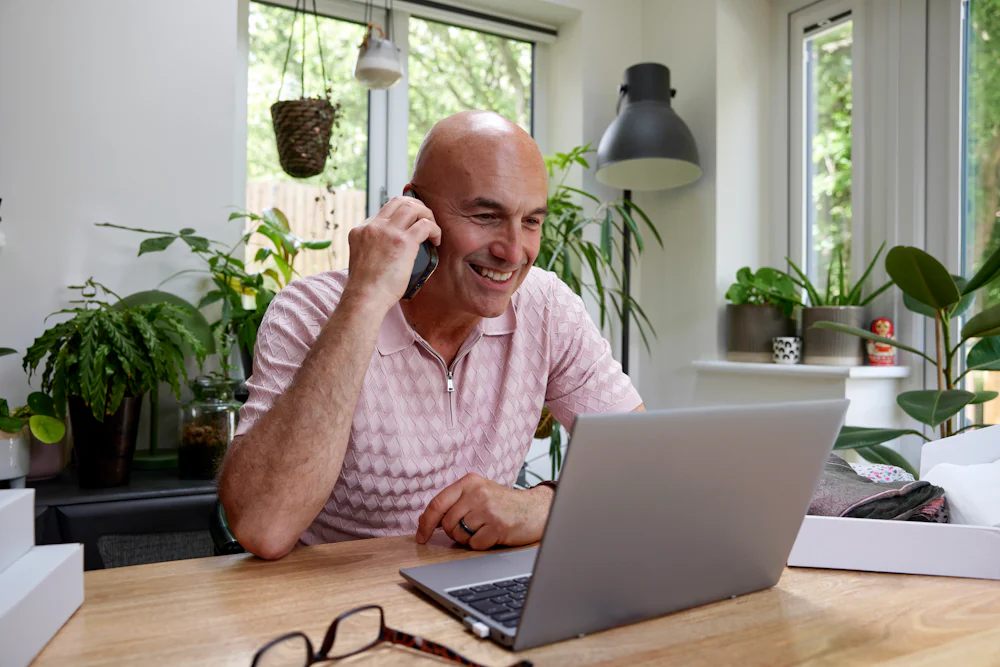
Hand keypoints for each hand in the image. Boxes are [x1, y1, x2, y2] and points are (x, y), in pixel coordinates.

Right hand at [344, 195, 441, 310]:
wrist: (364, 297)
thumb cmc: (365, 288)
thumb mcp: (361, 260)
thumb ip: (372, 249)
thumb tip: (389, 250)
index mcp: (360, 230)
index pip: (384, 211)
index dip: (401, 215)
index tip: (410, 226)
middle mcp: (373, 226)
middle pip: (399, 201)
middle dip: (416, 206)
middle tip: (425, 219)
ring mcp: (388, 232)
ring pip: (413, 207)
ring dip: (427, 215)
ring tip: (433, 228)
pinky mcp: (404, 242)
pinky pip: (425, 225)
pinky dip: (435, 230)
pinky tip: (436, 240)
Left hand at [416, 473, 553, 549]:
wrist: (535, 509)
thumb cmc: (503, 503)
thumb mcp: (478, 493)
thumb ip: (454, 502)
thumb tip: (425, 521)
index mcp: (470, 481)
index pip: (437, 503)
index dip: (425, 523)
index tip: (422, 536)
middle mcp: (478, 492)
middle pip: (447, 523)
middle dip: (454, 532)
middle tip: (470, 528)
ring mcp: (489, 509)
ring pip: (460, 535)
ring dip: (468, 538)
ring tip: (483, 528)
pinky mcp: (498, 526)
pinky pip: (475, 544)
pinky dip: (481, 544)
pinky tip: (492, 535)